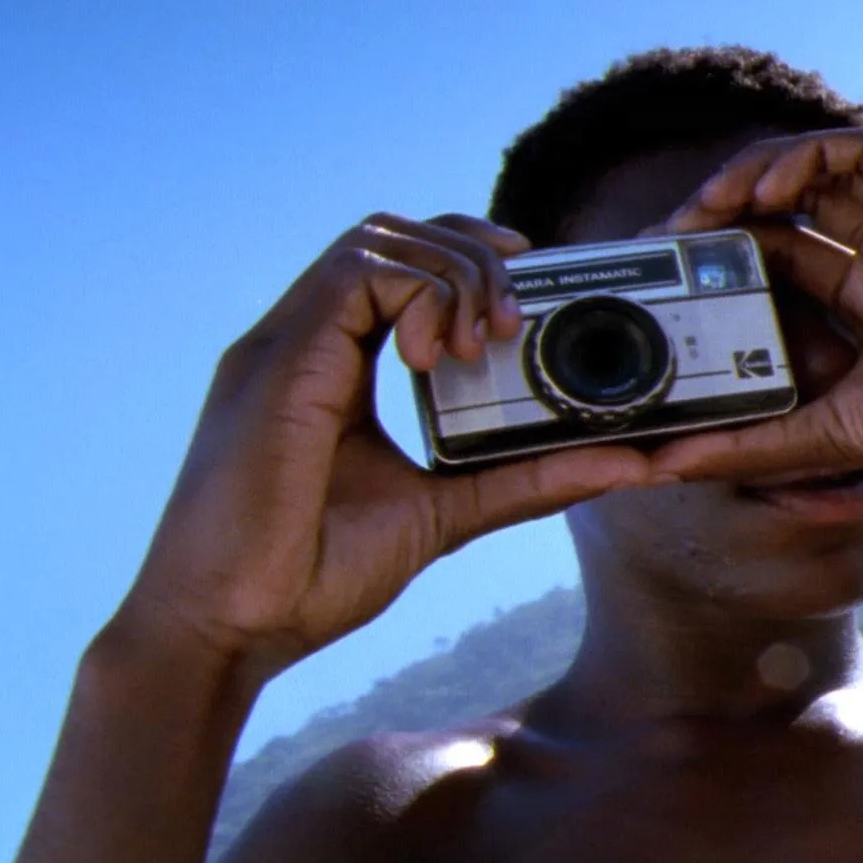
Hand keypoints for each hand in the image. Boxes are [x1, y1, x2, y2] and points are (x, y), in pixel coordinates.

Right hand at [114, 214, 650, 680]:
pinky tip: (443, 360)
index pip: (404, 268)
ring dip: (456, 273)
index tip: (530, 289)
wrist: (231, 628)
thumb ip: (529, 481)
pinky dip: (421, 296)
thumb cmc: (313, 576)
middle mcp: (306, 341)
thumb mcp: (447, 514)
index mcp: (333, 367)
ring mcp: (287, 343)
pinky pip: (359, 272)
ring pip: (381, 237)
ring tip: (486, 343)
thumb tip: (631, 464)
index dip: (471, 259)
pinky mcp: (278, 360)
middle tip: (516, 321)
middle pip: (397, 233)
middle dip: (475, 254)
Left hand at [648, 129, 862, 516]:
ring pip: (816, 169)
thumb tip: (662, 465)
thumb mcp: (823, 436)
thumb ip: (747, 445)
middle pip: (789, 212)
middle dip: (723, 215)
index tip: (669, 280)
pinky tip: (765, 190)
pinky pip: (860, 151)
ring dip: (752, 174)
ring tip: (708, 207)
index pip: (780, 265)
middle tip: (671, 238)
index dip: (724, 261)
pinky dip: (806, 155)